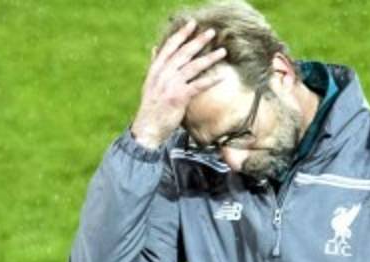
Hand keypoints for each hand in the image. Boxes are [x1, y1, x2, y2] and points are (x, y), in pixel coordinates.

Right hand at [130, 20, 226, 149]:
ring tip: (222, 52)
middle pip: (183, 53)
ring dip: (209, 58)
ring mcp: (170, 85)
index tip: (192, 24)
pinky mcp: (178, 97)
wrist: (147, 128)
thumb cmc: (151, 107)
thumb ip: (155, 66)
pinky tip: (222, 76)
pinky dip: (210, 80)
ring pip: (193, 67)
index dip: (181, 35)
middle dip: (198, 41)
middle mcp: (162, 75)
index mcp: (155, 70)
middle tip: (212, 32)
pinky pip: (198, 86)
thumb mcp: (149, 83)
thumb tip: (154, 49)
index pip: (169, 47)